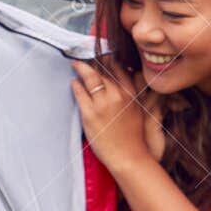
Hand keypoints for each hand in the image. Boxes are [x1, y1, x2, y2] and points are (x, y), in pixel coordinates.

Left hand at [70, 58, 150, 172]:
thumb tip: (121, 80)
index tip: (100, 55)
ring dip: (81, 69)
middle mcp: (117, 95)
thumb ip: (130, 93)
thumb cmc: (132, 135)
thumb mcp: (136, 109)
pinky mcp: (90, 114)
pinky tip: (74, 82)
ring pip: (90, 78)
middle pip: (102, 71)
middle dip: (92, 62)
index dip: (107, 59)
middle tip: (84, 58)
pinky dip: (76, 85)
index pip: (118, 68)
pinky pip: (80, 93)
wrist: (129, 156)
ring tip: (76, 65)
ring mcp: (103, 104)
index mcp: (131, 93)